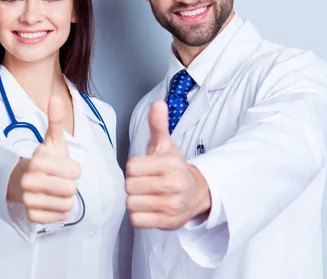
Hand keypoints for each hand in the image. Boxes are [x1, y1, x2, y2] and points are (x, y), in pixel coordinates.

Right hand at [19, 95, 80, 223]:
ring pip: (66, 204)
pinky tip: (53, 202)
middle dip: (70, 185)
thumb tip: (55, 97)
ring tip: (56, 191)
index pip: (75, 171)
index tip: (66, 167)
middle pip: (70, 189)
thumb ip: (55, 120)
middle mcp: (29, 180)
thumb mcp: (52, 141)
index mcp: (37, 160)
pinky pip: (59, 218)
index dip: (75, 169)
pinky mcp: (31, 216)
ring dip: (66, 199)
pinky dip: (60, 212)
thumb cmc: (45, 161)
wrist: (23, 180)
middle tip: (61, 181)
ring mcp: (28, 199)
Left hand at [125, 100, 210, 228]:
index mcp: (170, 165)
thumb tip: (158, 103)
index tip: (145, 169)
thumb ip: (158, 125)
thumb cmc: (174, 168)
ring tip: (147, 196)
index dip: (134, 168)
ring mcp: (171, 206)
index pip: (132, 168)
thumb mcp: (166, 146)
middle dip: (134, 185)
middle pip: (130, 186)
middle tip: (146, 183)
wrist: (196, 194)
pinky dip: (139, 216)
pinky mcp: (167, 223)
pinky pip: (137, 220)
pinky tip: (149, 208)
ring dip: (135, 201)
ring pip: (131, 204)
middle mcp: (172, 186)